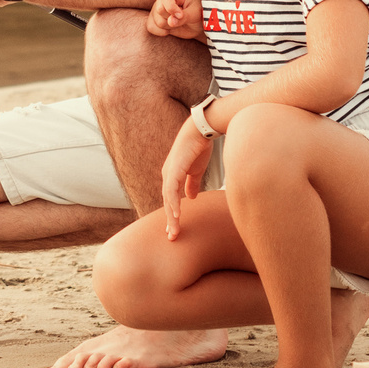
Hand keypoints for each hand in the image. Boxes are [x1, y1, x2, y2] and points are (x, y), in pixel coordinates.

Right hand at [147, 0, 202, 38]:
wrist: (196, 24)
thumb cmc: (198, 14)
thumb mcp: (195, 13)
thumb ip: (184, 16)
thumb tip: (170, 22)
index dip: (171, 8)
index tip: (181, 16)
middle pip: (159, 10)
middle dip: (171, 19)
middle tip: (181, 19)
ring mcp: (156, 8)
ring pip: (155, 20)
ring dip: (168, 26)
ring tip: (177, 23)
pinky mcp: (153, 19)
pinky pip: (150, 27)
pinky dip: (160, 32)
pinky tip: (169, 30)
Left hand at [158, 116, 212, 240]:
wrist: (201, 130)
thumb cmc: (198, 148)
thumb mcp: (196, 170)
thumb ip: (192, 184)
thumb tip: (191, 197)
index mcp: (172, 176)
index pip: (170, 200)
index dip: (172, 215)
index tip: (175, 230)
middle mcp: (167, 176)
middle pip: (167, 203)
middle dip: (169, 221)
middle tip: (172, 237)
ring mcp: (169, 172)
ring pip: (168, 200)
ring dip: (171, 216)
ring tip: (174, 231)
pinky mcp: (174, 169)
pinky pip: (171, 191)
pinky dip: (173, 203)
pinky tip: (176, 215)